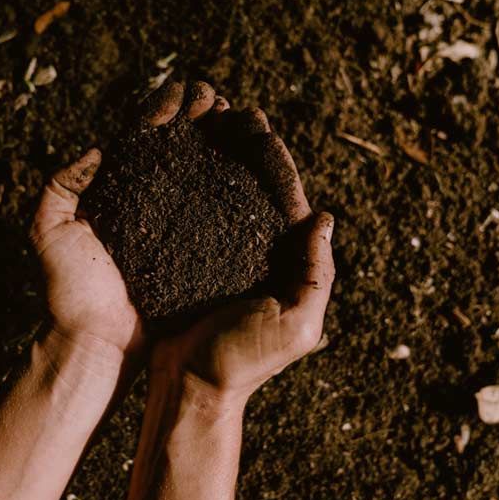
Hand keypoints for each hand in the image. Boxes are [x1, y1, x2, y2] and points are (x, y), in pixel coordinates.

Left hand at [28, 80, 227, 356]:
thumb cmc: (68, 289)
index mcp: (119, 191)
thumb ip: (60, 185)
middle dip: (202, 117)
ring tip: (242, 118)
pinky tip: (256, 164)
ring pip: (207, 173)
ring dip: (226, 142)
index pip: (144, 135)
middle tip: (218, 100)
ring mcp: (178, 227)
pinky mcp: (200, 253)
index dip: (165, 108)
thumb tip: (98, 148)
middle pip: (182, 147)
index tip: (186, 92)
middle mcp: (151, 204)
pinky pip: (224, 214)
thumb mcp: (49, 229)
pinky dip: (240, 187)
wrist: (96, 341)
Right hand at [150, 98, 335, 407]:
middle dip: (246, 148)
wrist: (190, 387)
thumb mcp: (296, 324)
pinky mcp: (186, 260)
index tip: (260, 124)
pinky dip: (186, 183)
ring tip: (204, 121)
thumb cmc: (244, 361)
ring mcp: (220, 255)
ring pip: (222, 193)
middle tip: (232, 112)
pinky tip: (174, 157)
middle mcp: (255, 252)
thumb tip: (324, 216)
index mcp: (286, 262)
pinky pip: (190, 213)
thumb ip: (316, 275)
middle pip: (255, 189)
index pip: (287, 200)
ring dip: (216, 157)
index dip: (275, 161)